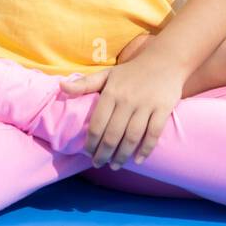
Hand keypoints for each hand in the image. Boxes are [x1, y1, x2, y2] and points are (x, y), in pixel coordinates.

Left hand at [59, 56, 184, 168]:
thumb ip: (84, 84)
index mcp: (111, 92)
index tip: (88, 154)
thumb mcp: (106, 74)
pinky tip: (137, 160)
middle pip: (113, 135)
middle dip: (104, 154)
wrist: (164, 60)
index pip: (98, 124)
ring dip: (122, 155)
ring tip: (115, 165)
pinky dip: (145, 149)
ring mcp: (146, 105)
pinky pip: (153, 133)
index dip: (91, 143)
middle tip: (99, 164)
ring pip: (132, 137)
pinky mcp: (163, 109)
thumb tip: (61, 86)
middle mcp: (127, 100)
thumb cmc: (130, 72)